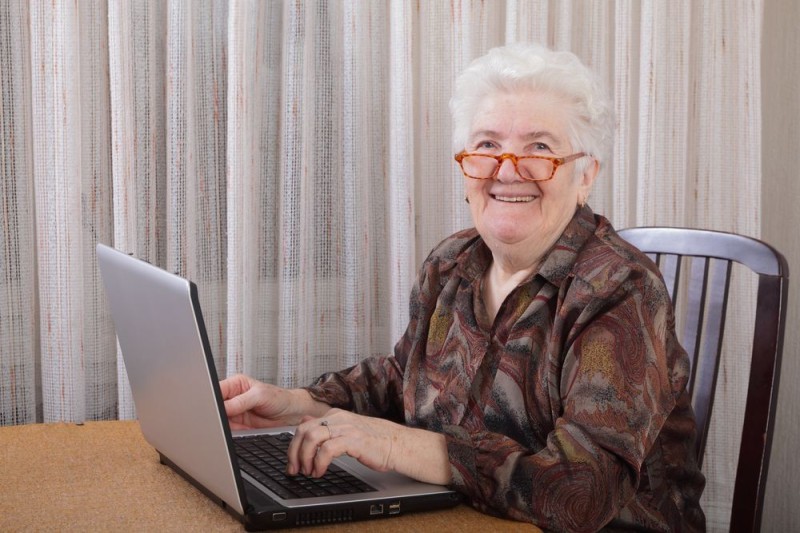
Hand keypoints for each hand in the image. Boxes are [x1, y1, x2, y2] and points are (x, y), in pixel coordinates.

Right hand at [220, 374, 326, 429]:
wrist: (291, 415)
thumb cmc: (279, 398)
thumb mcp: (260, 396)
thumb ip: (240, 401)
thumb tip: (223, 407)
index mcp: (235, 384)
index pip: (216, 390)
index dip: (210, 399)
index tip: (208, 408)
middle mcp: (232, 398)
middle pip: (214, 406)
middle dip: (213, 413)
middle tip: (213, 419)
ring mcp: (234, 413)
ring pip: (218, 420)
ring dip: (218, 424)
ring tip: (220, 426)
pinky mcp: (237, 426)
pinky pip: (226, 430)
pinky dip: (225, 433)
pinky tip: (228, 433)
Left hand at [286, 409, 451, 485]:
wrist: (397, 444)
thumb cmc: (373, 440)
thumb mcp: (345, 428)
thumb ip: (325, 424)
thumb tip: (305, 419)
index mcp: (334, 415)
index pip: (303, 425)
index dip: (293, 445)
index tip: (293, 462)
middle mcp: (338, 418)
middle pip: (303, 431)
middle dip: (294, 453)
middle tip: (295, 470)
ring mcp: (346, 428)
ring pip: (312, 438)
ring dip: (305, 458)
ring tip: (309, 472)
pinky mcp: (354, 440)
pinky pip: (327, 450)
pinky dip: (319, 463)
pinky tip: (321, 472)